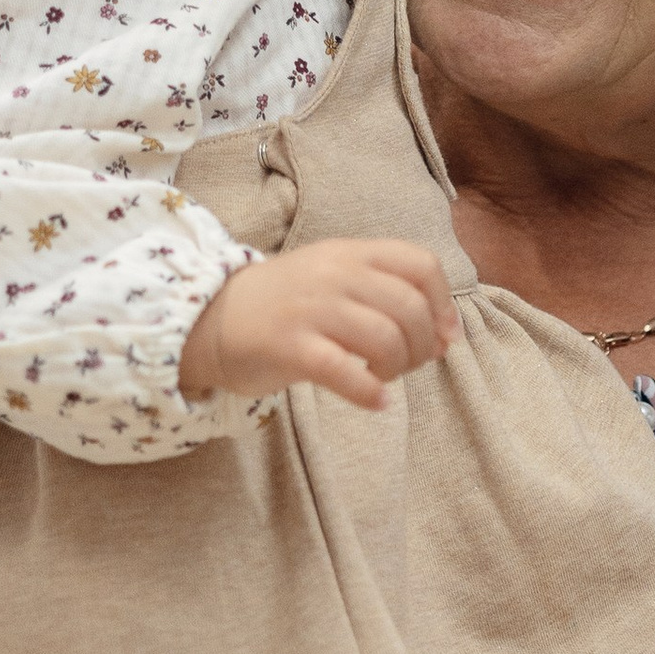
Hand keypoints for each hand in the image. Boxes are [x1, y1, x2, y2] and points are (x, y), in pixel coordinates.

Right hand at [181, 240, 457, 413]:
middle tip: (408, 364)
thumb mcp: (334, 280)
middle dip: (423, 345)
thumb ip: (386, 296)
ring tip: (382, 377)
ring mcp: (311, 309)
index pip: (421, 264)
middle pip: (410, 307)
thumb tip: (446, 336)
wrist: (208, 320)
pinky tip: (375, 400)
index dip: (444, 303)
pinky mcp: (290, 347)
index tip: (442, 336)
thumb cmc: (284, 306)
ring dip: (398, 367)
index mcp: (349, 253)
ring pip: (386, 338)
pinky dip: (372, 392)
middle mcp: (333, 274)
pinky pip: (347, 372)